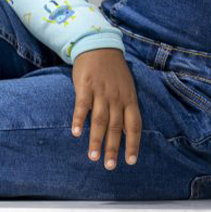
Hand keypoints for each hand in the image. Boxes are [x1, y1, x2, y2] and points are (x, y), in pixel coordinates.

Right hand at [69, 47, 140, 169]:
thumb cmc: (113, 71)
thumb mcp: (126, 88)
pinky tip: (76, 133)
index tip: (130, 161)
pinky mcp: (85, 85)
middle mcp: (117, 97)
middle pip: (116, 127)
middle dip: (113, 148)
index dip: (133, 144)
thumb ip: (126, 108)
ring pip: (100, 120)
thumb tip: (126, 133)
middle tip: (109, 166)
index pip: (134, 126)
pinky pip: (82, 105)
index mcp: (129, 99)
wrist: (99, 45)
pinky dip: (79, 119)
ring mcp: (101, 91)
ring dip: (96, 140)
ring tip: (93, 157)